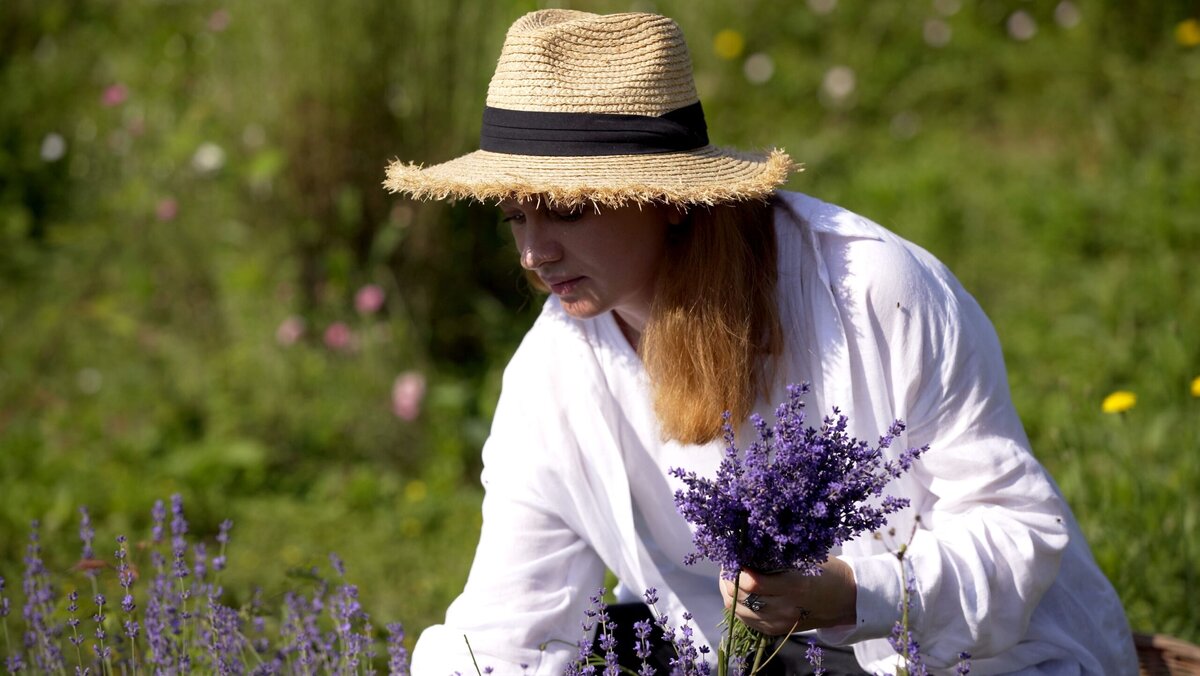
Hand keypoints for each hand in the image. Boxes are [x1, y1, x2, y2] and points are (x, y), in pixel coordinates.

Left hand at [718, 559, 857, 635]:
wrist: (847, 600)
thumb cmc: (827, 572)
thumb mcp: (806, 558)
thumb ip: (778, 556)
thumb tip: (748, 547)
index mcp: (794, 586)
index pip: (752, 583)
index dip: (736, 569)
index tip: (734, 556)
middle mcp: (785, 608)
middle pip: (741, 598)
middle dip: (728, 580)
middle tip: (728, 566)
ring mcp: (780, 622)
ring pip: (740, 611)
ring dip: (730, 594)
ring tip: (731, 579)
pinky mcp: (777, 630)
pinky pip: (747, 621)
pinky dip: (738, 607)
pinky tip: (740, 594)